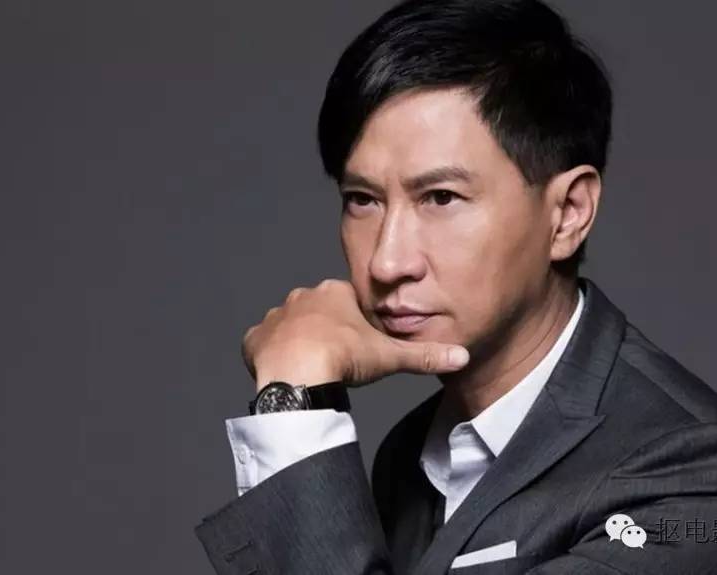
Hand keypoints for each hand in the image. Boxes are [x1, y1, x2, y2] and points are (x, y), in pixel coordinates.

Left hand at [242, 279, 469, 391]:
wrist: (298, 373)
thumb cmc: (344, 358)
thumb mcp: (390, 356)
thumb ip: (424, 355)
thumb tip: (461, 356)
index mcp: (335, 293)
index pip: (348, 302)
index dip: (355, 324)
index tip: (359, 345)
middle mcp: (302, 297)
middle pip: (318, 311)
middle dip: (326, 330)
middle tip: (337, 358)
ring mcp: (276, 316)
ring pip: (289, 326)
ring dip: (298, 341)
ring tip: (312, 367)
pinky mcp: (255, 338)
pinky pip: (262, 343)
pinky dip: (270, 355)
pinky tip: (284, 371)